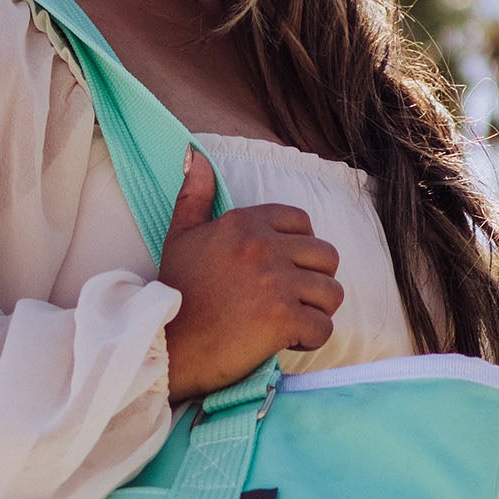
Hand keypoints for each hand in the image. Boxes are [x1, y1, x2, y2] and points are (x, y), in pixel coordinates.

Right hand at [160, 149, 342, 398]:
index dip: (299, 249)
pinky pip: (323, 327)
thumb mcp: (180, 236)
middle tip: (290, 300)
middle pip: (326, 256)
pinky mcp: (283, 318)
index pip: (302, 222)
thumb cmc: (175, 293)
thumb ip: (194, 195)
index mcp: (244, 223)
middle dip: (314, 281)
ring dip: (316, 311)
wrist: (167, 345)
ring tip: (292, 322)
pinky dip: (311, 339)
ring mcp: (276, 282)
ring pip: (331, 292)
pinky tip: (288, 342)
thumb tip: (194, 153)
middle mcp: (264, 246)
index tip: (281, 271)